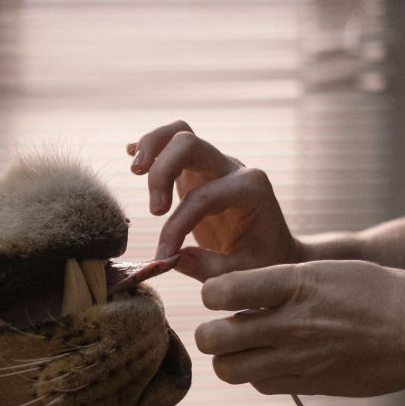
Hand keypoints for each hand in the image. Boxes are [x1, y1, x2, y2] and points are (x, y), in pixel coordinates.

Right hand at [126, 121, 301, 279]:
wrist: (275, 249)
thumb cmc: (263, 261)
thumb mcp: (244, 272)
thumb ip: (209, 268)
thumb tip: (172, 258)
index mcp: (250, 189)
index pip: (201, 198)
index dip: (176, 227)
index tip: (164, 256)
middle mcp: (233, 169)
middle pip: (188, 143)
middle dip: (161, 170)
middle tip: (154, 210)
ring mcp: (215, 165)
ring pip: (180, 133)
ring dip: (152, 146)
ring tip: (135, 170)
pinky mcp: (199, 170)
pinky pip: (173, 144)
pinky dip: (151, 147)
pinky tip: (130, 155)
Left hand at [193, 260, 404, 396]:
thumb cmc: (384, 294)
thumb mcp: (331, 270)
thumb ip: (283, 281)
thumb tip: (240, 291)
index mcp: (296, 284)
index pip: (221, 291)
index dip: (211, 292)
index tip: (221, 293)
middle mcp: (292, 324)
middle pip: (214, 338)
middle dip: (209, 331)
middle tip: (223, 324)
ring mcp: (299, 359)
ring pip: (229, 369)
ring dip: (229, 357)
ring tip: (245, 345)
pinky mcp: (310, 384)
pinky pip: (261, 384)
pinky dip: (257, 374)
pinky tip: (274, 359)